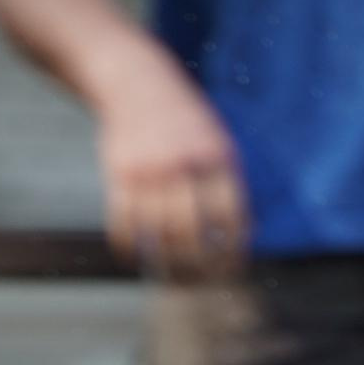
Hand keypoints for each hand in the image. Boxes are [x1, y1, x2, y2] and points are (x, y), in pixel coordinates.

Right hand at [91, 37, 248, 280]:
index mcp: (215, 156)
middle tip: (199, 284)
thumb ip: (228, 182)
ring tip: (171, 279)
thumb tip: (244, 236)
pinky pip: (124, 227)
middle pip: (192, 235)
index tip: (230, 272)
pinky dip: (130, 250)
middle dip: (197, 270)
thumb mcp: (217, 138)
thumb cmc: (184, 120)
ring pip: (158, 237)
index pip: (230, 218)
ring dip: (165, 267)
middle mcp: (182, 165)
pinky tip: (137, 259)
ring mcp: (148, 171)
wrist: (135, 80)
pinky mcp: (119, 176)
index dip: (232, 252)